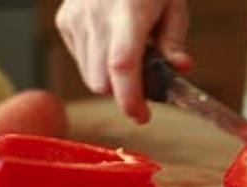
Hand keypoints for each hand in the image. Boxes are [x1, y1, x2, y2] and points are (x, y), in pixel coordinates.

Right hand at [56, 0, 191, 123]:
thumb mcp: (173, 6)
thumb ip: (174, 41)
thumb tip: (181, 68)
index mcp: (128, 12)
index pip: (123, 64)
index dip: (130, 98)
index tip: (142, 116)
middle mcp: (96, 17)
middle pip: (102, 81)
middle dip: (124, 92)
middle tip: (146, 81)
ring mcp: (76, 19)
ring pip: (90, 77)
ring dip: (111, 80)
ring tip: (130, 56)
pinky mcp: (65, 22)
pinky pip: (81, 61)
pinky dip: (97, 64)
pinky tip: (111, 44)